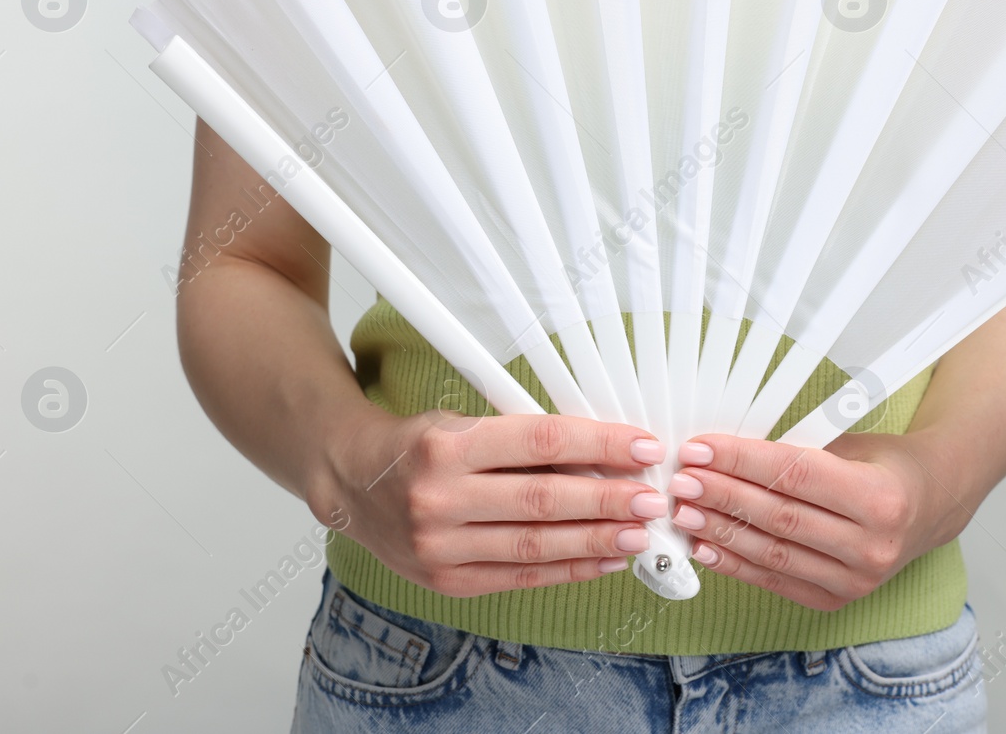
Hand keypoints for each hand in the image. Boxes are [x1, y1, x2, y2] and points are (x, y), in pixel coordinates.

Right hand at [309, 404, 668, 596]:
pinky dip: (568, 569)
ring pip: (535, 545)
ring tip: (638, 533)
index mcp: (447, 445)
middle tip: (651, 498)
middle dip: (607, 499)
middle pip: (543, 500)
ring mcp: (439, 545)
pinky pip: (520, 576)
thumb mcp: (464, 424)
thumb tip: (603, 453)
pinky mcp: (445, 581)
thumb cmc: (419, 446)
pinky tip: (604, 559)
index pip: (540, 441)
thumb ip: (524, 440)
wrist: (354, 482)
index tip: (643, 446)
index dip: (599, 443)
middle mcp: (438, 497)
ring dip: (596, 539)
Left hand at [667, 431, 960, 610]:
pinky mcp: (838, 599)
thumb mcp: (849, 444)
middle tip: (681, 480)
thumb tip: (723, 451)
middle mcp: (871, 544)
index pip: (793, 475)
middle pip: (779, 516)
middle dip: (721, 496)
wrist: (930, 506)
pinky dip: (736, 564)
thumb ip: (794, 451)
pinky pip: (776, 581)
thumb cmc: (885, 467)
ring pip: (773, 553)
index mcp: (880, 496)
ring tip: (685, 512)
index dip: (740, 461)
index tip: (700, 449)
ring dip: (721, 532)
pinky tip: (706, 546)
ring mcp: (856, 580)